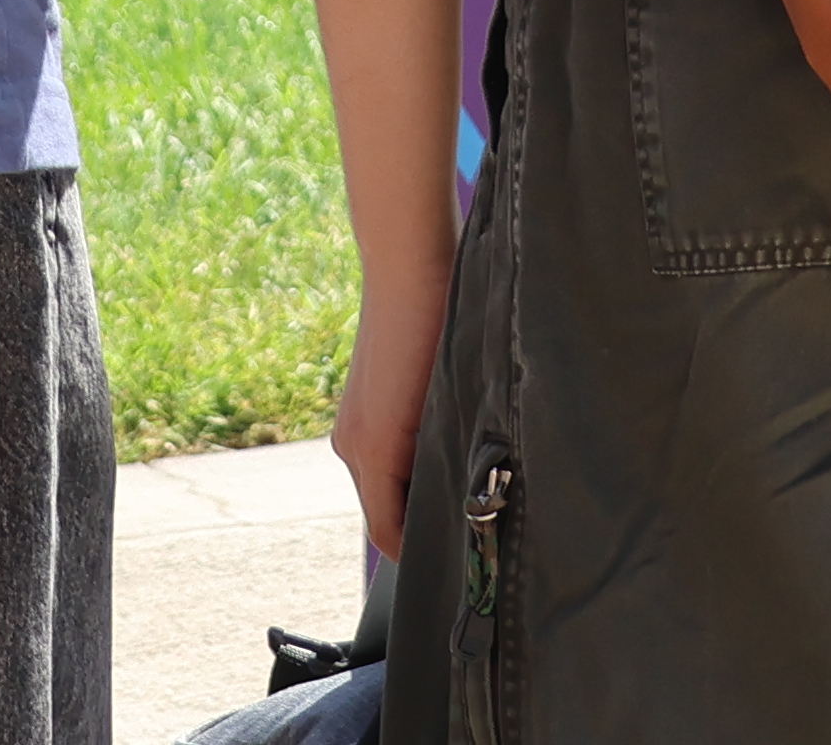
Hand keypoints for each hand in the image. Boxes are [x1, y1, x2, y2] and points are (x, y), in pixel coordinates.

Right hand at [329, 259, 444, 564]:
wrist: (409, 264)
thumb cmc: (434, 328)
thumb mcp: (447, 403)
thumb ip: (446, 459)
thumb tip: (465, 504)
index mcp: (370, 455)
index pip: (390, 537)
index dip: (425, 557)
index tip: (466, 566)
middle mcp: (352, 446)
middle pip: (388, 511)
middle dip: (427, 520)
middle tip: (479, 526)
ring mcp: (355, 422)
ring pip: (389, 481)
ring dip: (421, 486)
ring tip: (471, 481)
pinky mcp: (365, 402)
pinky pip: (387, 452)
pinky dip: (413, 457)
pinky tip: (450, 437)